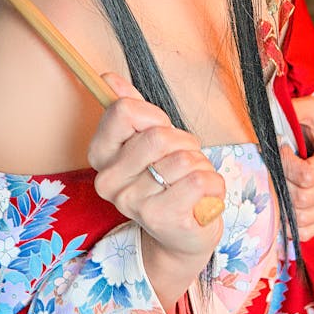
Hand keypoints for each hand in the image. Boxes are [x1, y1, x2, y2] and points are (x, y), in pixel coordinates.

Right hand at [88, 72, 224, 299]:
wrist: (182, 235)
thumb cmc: (167, 181)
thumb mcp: (148, 141)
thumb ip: (131, 109)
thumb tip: (109, 78)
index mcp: (100, 155)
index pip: (123, 111)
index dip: (153, 115)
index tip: (159, 131)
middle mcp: (108, 181)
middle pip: (158, 136)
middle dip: (184, 143)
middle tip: (183, 162)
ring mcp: (132, 203)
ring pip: (183, 159)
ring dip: (200, 166)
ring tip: (192, 182)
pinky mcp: (161, 219)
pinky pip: (200, 181)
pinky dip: (213, 184)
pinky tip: (203, 198)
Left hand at [281, 96, 313, 240]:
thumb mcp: (312, 110)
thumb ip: (293, 109)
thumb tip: (266, 110)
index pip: (307, 175)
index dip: (286, 163)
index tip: (280, 147)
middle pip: (302, 198)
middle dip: (280, 181)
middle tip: (273, 165)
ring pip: (301, 217)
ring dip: (282, 201)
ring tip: (276, 181)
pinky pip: (306, 231)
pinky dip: (289, 223)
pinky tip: (280, 203)